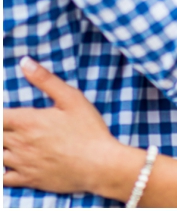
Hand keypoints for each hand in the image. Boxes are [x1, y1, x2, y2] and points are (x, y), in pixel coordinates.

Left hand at [3, 57, 128, 195]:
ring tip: (10, 143)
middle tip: (11, 126)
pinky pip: (3, 179)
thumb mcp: (72, 98)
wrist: (99, 164)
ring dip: (2, 148)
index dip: (0, 114)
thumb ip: (46, 80)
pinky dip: (2, 171)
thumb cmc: (88, 130)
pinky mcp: (28, 180)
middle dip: (2, 129)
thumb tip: (25, 63)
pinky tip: (9, 165)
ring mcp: (22, 164)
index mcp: (27, 122)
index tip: (6, 114)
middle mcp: (18, 143)